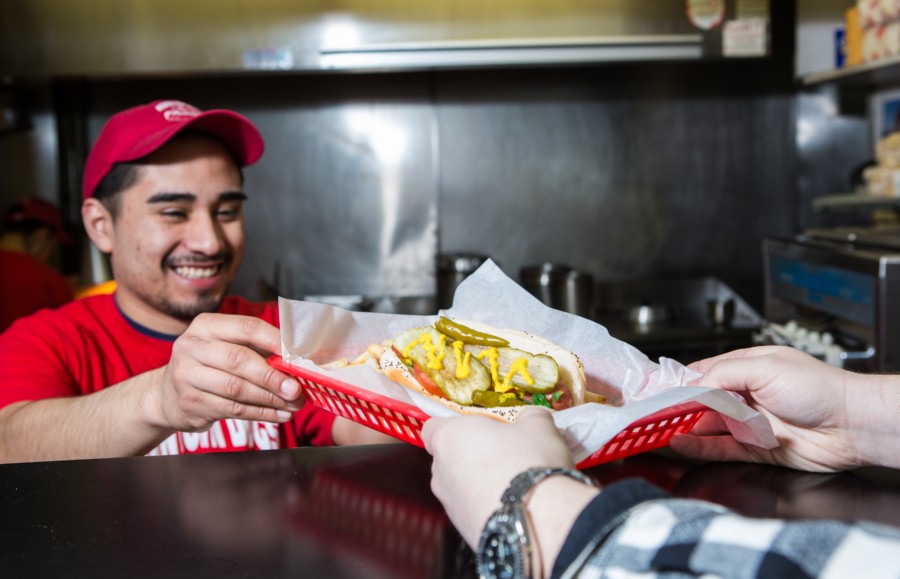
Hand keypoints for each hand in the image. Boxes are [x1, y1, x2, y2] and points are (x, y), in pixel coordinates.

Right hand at [153, 313, 303, 431]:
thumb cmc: (209, 366)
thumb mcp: (226, 348)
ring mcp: (187, 376)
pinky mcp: (190, 403)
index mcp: (206, 326)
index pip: (247, 327)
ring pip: (237, 389)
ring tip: (293, 405)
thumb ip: (258, 350)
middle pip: (239, 360)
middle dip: (272, 376)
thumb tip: (298, 361)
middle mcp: (192, 347)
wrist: (166, 396)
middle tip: (296, 388)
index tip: (297, 354)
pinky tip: (279, 415)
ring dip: (270, 399)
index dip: (275, 340)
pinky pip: (233, 409)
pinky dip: (261, 413)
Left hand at [421, 407, 573, 547]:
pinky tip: (513, 505)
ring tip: (513, 483)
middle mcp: (440, 470)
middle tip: (503, 453)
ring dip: (479, 482)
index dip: (452, 427)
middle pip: (448, 457)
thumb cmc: (527, 462)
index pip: (432, 427)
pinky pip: (472, 508)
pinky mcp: (462, 527)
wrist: (534, 521)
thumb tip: (530, 418)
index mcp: (448, 437)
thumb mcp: (538, 426)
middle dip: (472, 454)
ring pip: (460, 485)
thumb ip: (529, 417)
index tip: (476, 429)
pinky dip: (486, 505)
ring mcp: (449, 502)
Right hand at [670, 346, 864, 471]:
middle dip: (676, 407)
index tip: (655, 388)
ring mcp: (749, 423)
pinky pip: (720, 449)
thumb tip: (694, 385)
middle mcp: (745, 395)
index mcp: (747, 368)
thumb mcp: (764, 367)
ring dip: (683, 427)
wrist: (852, 425)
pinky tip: (680, 443)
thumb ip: (724, 374)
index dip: (678, 381)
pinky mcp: (754, 448)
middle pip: (700, 402)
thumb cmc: (818, 388)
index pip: (703, 373)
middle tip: (649, 412)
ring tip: (656, 429)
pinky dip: (698, 447)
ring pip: (707, 426)